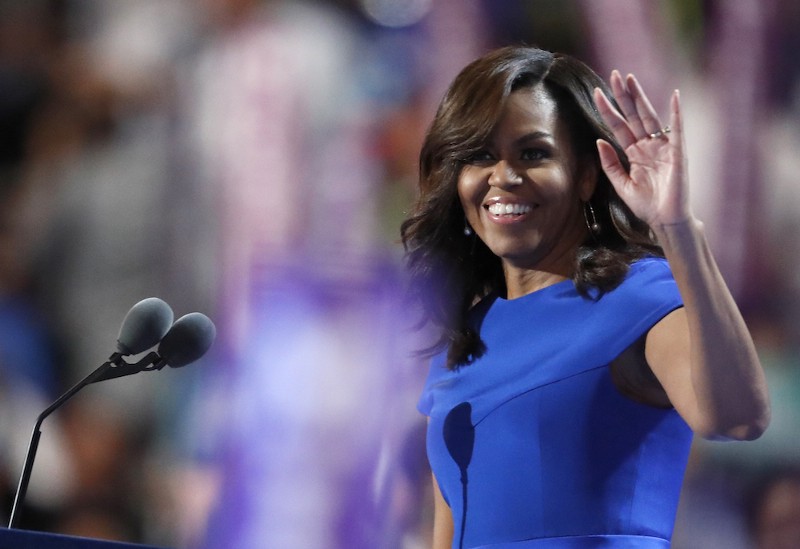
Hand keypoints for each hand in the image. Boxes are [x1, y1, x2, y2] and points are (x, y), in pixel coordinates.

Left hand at [593, 71, 690, 226]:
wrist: (664, 220)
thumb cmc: (646, 205)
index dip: (608, 110)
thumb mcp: (621, 184)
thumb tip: (599, 141)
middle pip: (633, 115)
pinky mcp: (678, 152)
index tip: (596, 92)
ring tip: (630, 79)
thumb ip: (610, 164)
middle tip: (613, 75)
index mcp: (634, 153)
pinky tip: (674, 96)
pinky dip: (676, 113)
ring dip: (640, 98)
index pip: (618, 126)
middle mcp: (648, 145)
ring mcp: (663, 147)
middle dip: (623, 96)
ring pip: (649, 117)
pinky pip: (677, 129)